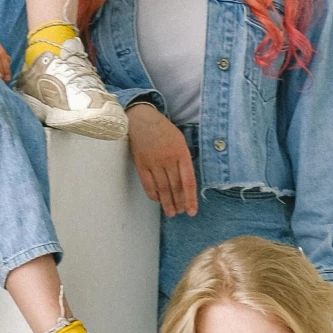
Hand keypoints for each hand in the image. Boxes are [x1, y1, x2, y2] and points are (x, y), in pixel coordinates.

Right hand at [127, 100, 198, 216]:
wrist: (142, 119)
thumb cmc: (164, 130)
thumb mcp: (180, 140)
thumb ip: (184, 160)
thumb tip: (186, 182)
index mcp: (181, 153)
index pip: (188, 181)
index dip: (190, 198)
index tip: (191, 211)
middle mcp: (168, 159)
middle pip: (175, 187)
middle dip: (179, 202)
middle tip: (180, 212)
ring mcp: (153, 162)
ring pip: (162, 188)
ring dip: (167, 203)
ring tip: (171, 212)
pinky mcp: (141, 164)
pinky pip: (148, 184)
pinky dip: (153, 194)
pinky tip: (158, 200)